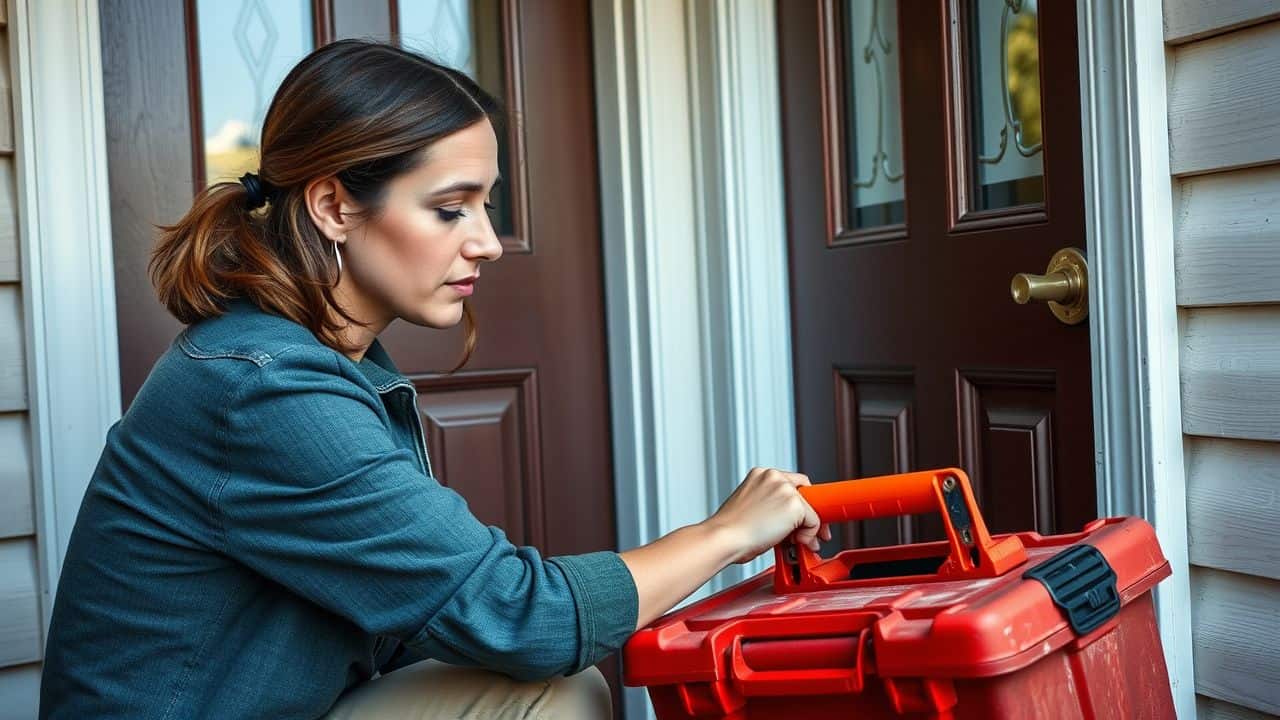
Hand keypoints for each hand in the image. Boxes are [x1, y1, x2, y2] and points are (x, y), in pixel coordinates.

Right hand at [702, 467, 831, 563]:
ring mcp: (785, 489)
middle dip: (810, 514)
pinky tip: (790, 543)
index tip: (799, 518)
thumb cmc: (731, 531)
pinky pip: (814, 522)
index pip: (791, 484)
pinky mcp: (795, 505)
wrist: (724, 538)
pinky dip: (808, 536)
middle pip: (806, 493)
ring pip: (811, 509)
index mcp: (760, 475)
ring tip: (793, 542)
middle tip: (805, 532)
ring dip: (807, 528)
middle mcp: (774, 477)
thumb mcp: (751, 509)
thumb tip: (790, 523)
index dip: (798, 503)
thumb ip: (772, 508)